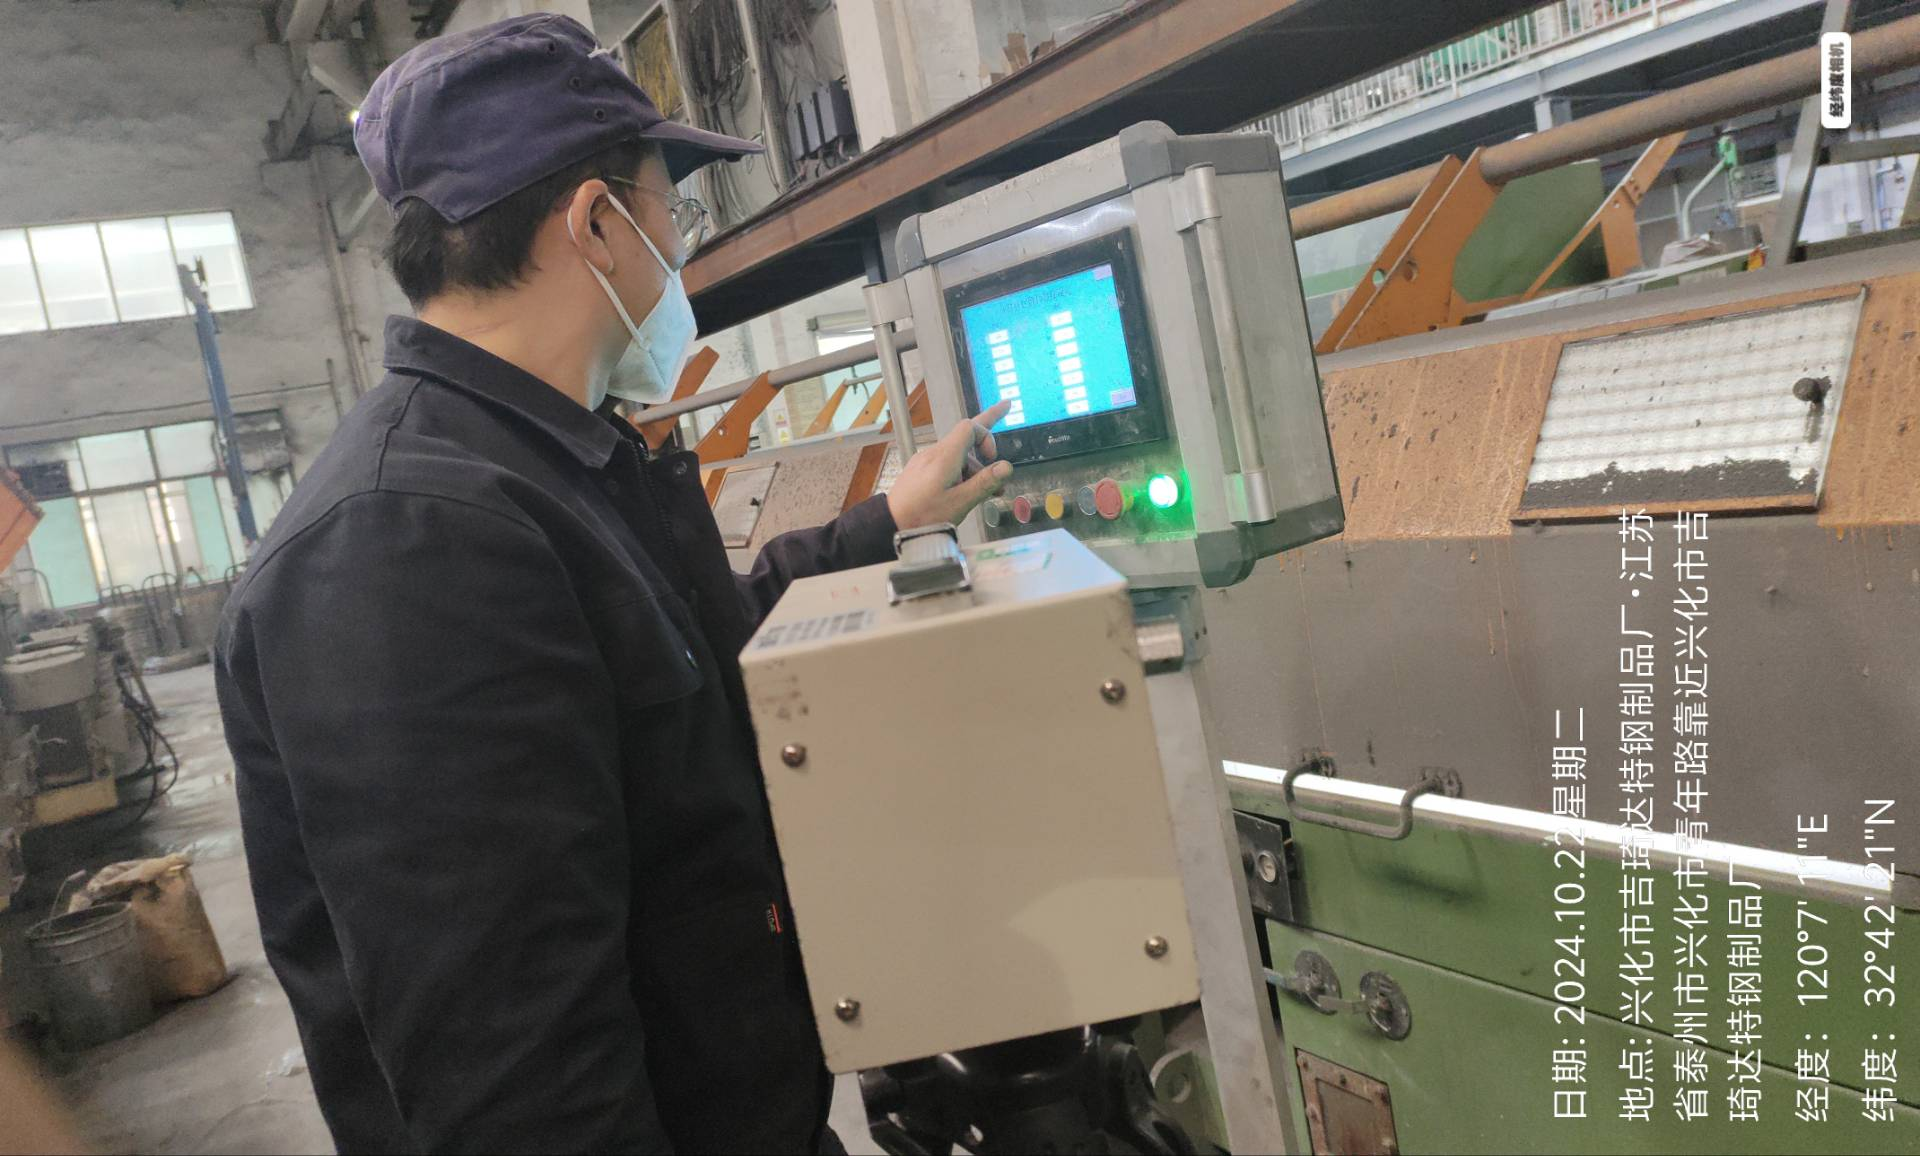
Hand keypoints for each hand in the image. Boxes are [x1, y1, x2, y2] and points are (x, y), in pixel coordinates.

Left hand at [886, 400, 1015, 530]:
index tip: (995, 455)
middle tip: (1004, 407)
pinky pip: (947, 465)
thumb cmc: (922, 516)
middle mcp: (935, 454)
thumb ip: (984, 483)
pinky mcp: (922, 471)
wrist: (891, 524)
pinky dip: (960, 474)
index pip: (970, 427)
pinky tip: (966, 491)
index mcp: (945, 457)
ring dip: (974, 470)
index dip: (987, 436)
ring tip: (985, 493)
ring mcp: (926, 461)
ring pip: (958, 457)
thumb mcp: (960, 502)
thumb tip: (1006, 467)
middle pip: (965, 437)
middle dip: (986, 433)